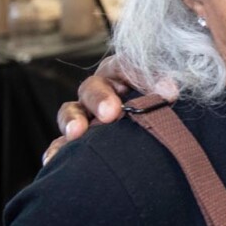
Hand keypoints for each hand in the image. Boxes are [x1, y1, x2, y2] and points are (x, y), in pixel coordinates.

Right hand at [43, 56, 175, 163]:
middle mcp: (103, 93)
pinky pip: (61, 144)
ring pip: (72, 112)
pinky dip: (57, 150)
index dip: (140, 74)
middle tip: (111, 113)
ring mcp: (86, 117)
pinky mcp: (77, 142)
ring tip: (76, 133)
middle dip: (100, 98)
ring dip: (72, 120)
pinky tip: (55, 158)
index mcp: (125, 76)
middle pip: (93, 87)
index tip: (166, 91)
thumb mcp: (168, 97)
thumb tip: (170, 90)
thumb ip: (167, 90)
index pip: (126, 67)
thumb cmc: (165, 114)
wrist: (157, 151)